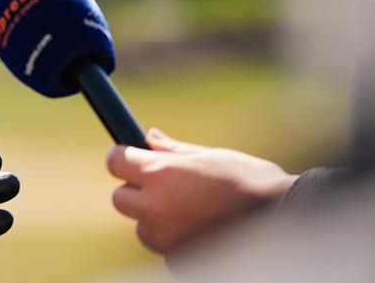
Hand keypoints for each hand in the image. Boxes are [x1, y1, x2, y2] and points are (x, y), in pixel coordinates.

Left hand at [106, 128, 296, 256]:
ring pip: (142, 227)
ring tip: (193, 213)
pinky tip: (203, 231)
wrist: (283, 217)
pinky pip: (165, 249)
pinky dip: (177, 242)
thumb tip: (151, 138)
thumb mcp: (211, 156)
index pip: (115, 162)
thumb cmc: (250, 182)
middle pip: (121, 198)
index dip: (124, 159)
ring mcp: (164, 237)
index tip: (132, 159)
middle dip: (138, 192)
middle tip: (167, 189)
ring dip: (157, 220)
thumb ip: (174, 150)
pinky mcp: (177, 259)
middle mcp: (154, 206)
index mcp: (159, 173)